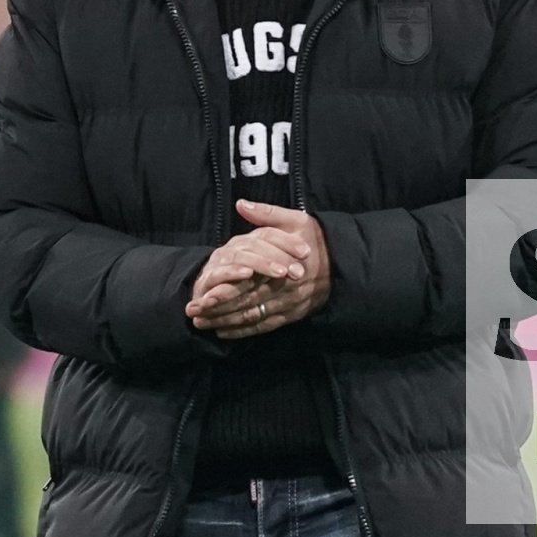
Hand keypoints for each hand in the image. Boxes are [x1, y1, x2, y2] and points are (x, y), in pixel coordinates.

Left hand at [186, 200, 330, 339]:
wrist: (343, 262)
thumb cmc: (316, 239)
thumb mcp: (296, 220)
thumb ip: (267, 214)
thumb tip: (241, 204)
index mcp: (278, 267)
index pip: (243, 284)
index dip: (220, 292)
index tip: (199, 295)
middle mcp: (281, 290)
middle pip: (243, 304)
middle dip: (217, 310)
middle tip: (193, 314)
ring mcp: (286, 305)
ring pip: (251, 318)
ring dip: (225, 323)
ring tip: (202, 324)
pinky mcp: (291, 315)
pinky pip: (264, 326)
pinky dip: (243, 331)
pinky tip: (224, 332)